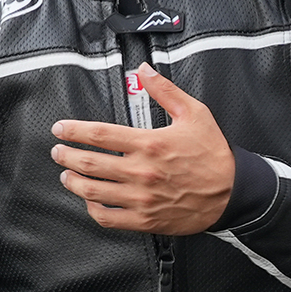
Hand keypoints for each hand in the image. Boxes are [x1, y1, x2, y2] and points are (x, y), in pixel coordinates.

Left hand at [51, 64, 234, 234]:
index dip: (73, 130)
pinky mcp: (145, 220)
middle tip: (57, 151)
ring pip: (93, 191)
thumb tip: (143, 71)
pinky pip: (108, 218)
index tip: (60, 129)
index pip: (99, 135)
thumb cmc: (213, 154)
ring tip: (67, 175)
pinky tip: (89, 200)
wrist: (233, 192)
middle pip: (89, 163)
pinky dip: (92, 208)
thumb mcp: (194, 113)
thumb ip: (165, 91)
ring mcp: (141, 199)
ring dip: (73, 182)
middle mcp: (141, 172)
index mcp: (149, 143)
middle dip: (66, 156)